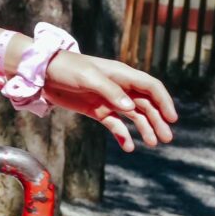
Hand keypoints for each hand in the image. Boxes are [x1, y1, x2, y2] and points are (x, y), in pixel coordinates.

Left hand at [43, 51, 177, 150]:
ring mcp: (109, 100)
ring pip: (133, 116)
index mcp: (122, 75)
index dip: (164, 102)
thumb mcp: (88, 77)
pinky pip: (115, 124)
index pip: (151, 87)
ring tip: (153, 144)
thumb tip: (130, 107)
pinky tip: (128, 147)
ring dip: (144, 129)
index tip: (172, 118)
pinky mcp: (97, 110)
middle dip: (158, 120)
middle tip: (167, 138)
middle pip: (146, 105)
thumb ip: (110, 91)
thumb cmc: (67, 68)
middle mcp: (120, 88)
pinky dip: (122, 134)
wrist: (42, 74)